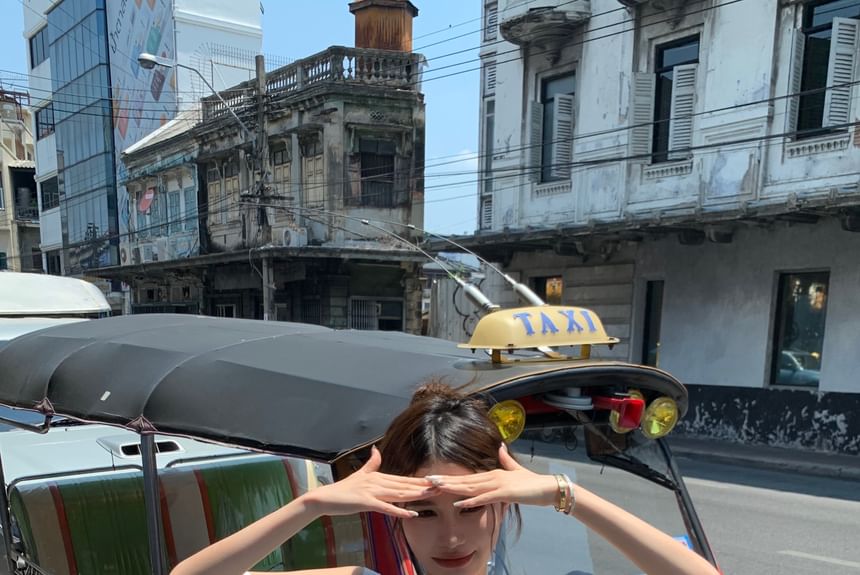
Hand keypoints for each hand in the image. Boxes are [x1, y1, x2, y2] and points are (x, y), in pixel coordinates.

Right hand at [302, 446, 434, 518]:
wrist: (325, 498)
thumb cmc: (343, 489)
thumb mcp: (359, 474)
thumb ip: (371, 464)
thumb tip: (376, 449)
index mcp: (378, 477)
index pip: (403, 479)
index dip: (419, 481)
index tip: (434, 481)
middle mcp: (378, 482)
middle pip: (404, 485)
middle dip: (423, 486)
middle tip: (440, 487)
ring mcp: (372, 491)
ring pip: (398, 493)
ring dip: (415, 495)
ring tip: (431, 495)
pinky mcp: (366, 502)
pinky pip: (386, 507)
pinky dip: (399, 510)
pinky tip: (411, 514)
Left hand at [428, 444, 560, 508]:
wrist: (548, 487)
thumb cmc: (532, 483)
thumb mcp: (516, 471)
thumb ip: (506, 460)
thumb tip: (500, 447)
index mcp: (492, 474)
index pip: (467, 477)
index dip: (451, 478)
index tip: (435, 479)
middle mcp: (492, 477)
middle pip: (464, 480)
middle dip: (445, 481)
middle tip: (426, 481)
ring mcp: (498, 484)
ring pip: (470, 487)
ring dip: (452, 488)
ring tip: (436, 487)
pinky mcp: (504, 493)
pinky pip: (484, 498)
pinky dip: (470, 501)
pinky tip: (458, 504)